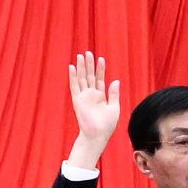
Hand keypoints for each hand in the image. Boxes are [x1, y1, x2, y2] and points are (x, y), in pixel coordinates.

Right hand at [64, 51, 121, 170]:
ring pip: (81, 78)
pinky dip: (73, 77)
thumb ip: (114, 94)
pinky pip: (74, 86)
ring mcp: (83, 96)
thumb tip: (115, 80)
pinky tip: (72, 67)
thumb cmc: (107, 124)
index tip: (101, 59)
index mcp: (101, 96)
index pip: (100, 79)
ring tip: (80, 56)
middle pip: (89, 76)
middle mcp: (91, 94)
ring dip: (81, 67)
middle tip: (88, 53)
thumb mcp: (114, 107)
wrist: (97, 134)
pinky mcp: (77, 100)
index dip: (100, 69)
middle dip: (89, 64)